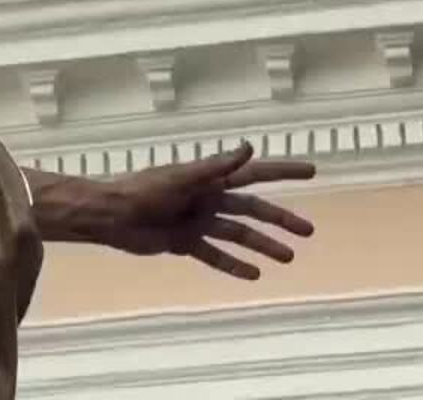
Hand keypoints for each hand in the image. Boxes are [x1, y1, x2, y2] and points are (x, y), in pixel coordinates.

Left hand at [72, 143, 315, 279]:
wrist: (110, 215)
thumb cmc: (143, 191)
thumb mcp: (182, 178)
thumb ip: (216, 166)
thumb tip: (249, 147)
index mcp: (210, 179)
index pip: (255, 173)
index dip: (283, 170)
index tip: (312, 170)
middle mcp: (208, 199)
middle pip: (253, 209)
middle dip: (280, 219)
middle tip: (308, 231)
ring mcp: (198, 222)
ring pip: (238, 234)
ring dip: (263, 245)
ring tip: (288, 258)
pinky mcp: (184, 243)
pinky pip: (214, 255)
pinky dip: (233, 265)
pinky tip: (254, 275)